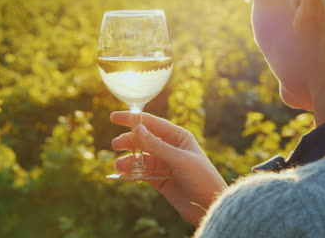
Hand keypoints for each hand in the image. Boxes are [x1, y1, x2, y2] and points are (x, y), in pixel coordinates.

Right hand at [110, 111, 226, 226]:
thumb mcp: (179, 160)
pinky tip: (121, 174)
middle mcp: (169, 147)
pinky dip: (130, 172)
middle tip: (116, 145)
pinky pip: (140, 172)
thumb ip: (156, 145)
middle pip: (142, 139)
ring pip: (139, 157)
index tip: (114, 117)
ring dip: (128, 159)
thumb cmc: (202, 178)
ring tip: (118, 165)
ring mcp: (163, 164)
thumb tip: (136, 128)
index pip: (151, 123)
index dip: (132, 119)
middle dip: (128, 141)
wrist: (210, 206)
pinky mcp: (158, 179)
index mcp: (177, 136)